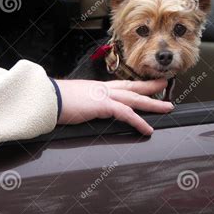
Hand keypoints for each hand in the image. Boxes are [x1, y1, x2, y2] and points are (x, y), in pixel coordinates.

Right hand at [55, 78, 173, 134]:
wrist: (46, 98)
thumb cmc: (54, 101)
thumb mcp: (72, 100)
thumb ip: (83, 103)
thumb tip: (83, 109)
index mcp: (96, 87)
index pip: (120, 85)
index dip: (134, 85)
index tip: (144, 84)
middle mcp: (102, 88)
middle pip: (132, 87)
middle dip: (150, 87)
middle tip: (165, 84)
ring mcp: (104, 95)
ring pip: (135, 99)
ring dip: (153, 103)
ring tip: (167, 107)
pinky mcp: (102, 105)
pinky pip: (126, 114)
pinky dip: (139, 122)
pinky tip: (148, 129)